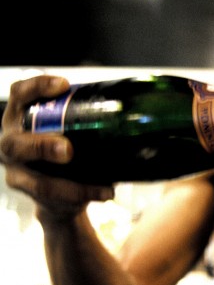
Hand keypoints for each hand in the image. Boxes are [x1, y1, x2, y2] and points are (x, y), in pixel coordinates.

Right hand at [1, 75, 113, 215]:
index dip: (37, 88)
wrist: (57, 193)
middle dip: (42, 147)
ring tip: (104, 186)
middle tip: (68, 150)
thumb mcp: (68, 129)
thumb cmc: (65, 149)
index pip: (20, 94)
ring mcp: (17, 172)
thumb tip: (130, 111)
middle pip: (16, 144)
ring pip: (35, 181)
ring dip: (70, 185)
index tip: (64, 85)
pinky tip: (106, 192)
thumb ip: (83, 118)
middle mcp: (10, 143)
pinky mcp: (32, 194)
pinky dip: (83, 195)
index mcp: (20, 117)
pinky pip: (55, 198)